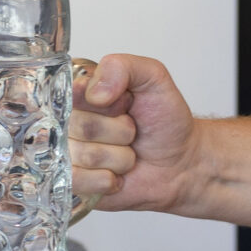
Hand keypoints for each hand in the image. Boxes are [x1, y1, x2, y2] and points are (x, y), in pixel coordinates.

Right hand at [68, 53, 205, 213]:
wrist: (181, 162)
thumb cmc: (164, 120)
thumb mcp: (153, 78)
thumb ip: (122, 67)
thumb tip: (93, 93)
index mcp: (83, 93)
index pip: (74, 93)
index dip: (108, 103)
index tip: (128, 104)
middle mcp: (70, 122)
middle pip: (80, 126)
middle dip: (119, 131)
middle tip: (133, 131)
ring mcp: (69, 153)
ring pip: (83, 155)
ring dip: (119, 158)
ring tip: (129, 153)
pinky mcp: (74, 182)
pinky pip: (76, 179)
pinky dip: (105, 179)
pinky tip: (117, 176)